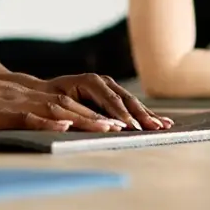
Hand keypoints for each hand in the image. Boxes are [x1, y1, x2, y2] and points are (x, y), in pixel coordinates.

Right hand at [0, 71, 151, 132]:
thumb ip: (21, 114)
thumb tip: (45, 122)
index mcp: (31, 97)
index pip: (74, 103)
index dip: (99, 112)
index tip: (126, 123)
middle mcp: (29, 97)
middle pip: (75, 105)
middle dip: (104, 117)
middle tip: (133, 127)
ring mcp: (15, 104)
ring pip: (57, 109)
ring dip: (86, 119)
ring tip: (111, 128)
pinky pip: (26, 116)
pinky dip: (47, 120)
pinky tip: (63, 123)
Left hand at [36, 73, 172, 130]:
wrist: (45, 92)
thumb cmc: (51, 102)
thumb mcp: (60, 107)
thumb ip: (80, 115)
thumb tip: (101, 126)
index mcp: (90, 81)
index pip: (111, 100)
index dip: (123, 114)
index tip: (133, 128)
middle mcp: (102, 81)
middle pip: (126, 99)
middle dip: (141, 115)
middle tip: (155, 128)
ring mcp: (110, 85)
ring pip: (132, 102)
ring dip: (148, 115)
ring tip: (164, 126)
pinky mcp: (114, 93)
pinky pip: (132, 105)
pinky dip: (146, 114)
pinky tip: (161, 122)